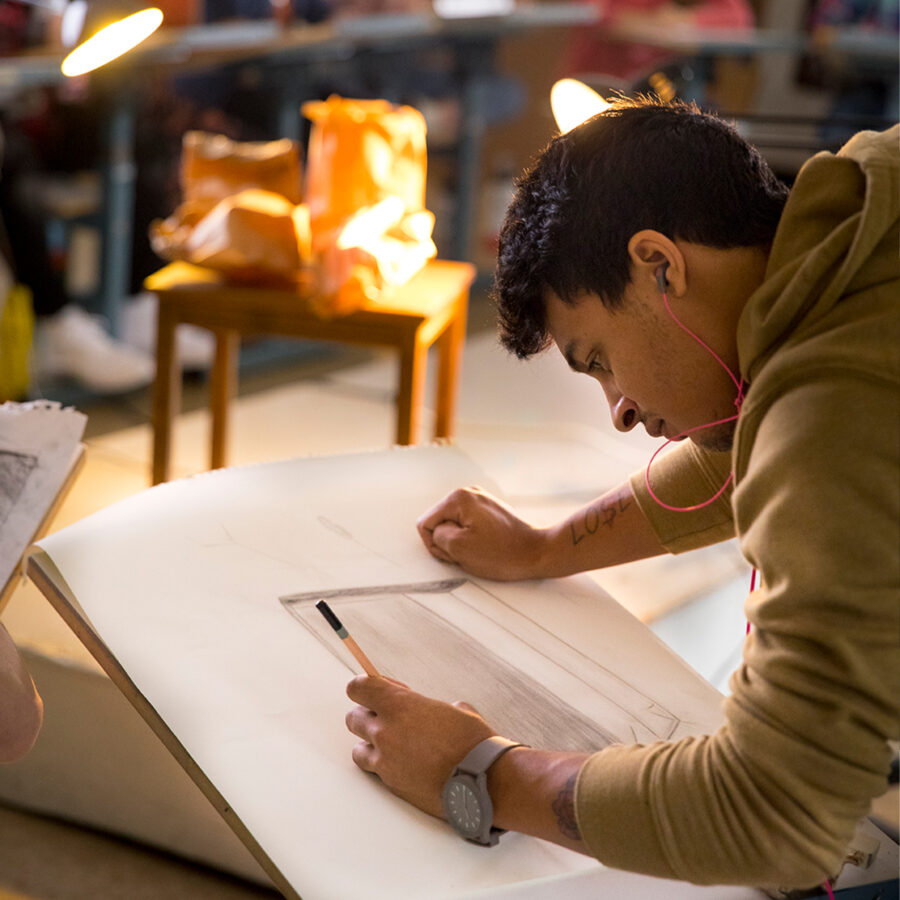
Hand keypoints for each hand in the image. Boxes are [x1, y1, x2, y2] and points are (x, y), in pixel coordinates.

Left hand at [345, 676, 494, 817]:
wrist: (482, 780)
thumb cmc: (472, 741)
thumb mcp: (455, 709)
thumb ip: (429, 707)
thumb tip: (427, 712)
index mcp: (400, 705)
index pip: (359, 687)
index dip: (365, 687)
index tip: (377, 689)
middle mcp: (385, 731)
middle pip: (353, 718)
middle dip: (367, 715)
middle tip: (387, 717)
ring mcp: (385, 761)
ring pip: (358, 749)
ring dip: (370, 744)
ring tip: (392, 746)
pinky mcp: (391, 784)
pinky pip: (375, 771)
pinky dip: (383, 767)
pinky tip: (402, 765)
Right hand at [416, 487, 544, 580]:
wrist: (537, 553)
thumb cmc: (503, 553)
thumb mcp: (459, 548)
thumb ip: (437, 535)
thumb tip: (436, 530)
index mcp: (459, 498)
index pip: (425, 523)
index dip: (434, 544)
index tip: (454, 553)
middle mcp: (469, 493)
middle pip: (439, 522)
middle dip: (448, 542)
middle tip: (468, 553)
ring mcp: (480, 501)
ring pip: (453, 526)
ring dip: (459, 542)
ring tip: (478, 551)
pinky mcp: (489, 511)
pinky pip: (467, 526)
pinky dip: (471, 540)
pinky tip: (485, 547)